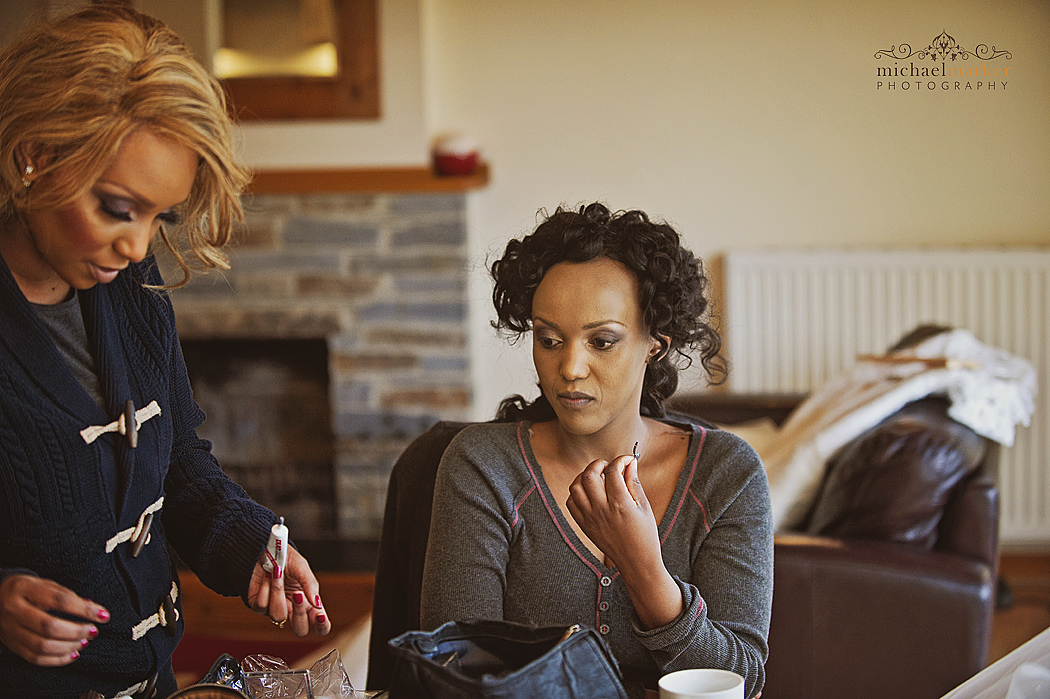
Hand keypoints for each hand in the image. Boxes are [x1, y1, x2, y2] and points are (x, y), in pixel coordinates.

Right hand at [0, 574, 108, 665]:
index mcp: (24, 589)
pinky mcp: (12, 644)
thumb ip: (67, 595)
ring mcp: (10, 629)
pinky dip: (57, 659)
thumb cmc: (27, 590)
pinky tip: (73, 653)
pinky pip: (35, 658)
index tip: (103, 615)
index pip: (59, 600)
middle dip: (76, 631)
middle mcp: (14, 610)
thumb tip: (93, 608)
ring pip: (41, 645)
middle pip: (48, 626)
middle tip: (93, 631)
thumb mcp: (45, 584)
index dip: (83, 609)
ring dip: (69, 646)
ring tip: (85, 641)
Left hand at [247, 547, 330, 636]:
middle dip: (299, 613)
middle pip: (299, 630)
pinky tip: (267, 577)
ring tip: (277, 573)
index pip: (319, 624)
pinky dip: (265, 587)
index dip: (322, 626)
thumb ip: (310, 585)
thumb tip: (317, 604)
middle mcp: (292, 609)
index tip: (320, 616)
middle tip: (298, 594)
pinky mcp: (258, 606)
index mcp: (308, 602)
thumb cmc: (285, 558)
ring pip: (278, 616)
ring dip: (278, 592)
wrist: (262, 549)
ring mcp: (275, 609)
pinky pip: (262, 606)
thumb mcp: (302, 567)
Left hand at [566, 453, 661, 572]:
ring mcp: (589, 517)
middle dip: (599, 463)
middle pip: (589, 475)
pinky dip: (577, 492)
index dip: (620, 460)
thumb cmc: (644, 535)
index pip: (613, 471)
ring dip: (584, 476)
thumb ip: (634, 482)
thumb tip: (630, 464)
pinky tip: (589, 492)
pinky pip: (571, 502)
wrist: (636, 561)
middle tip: (608, 466)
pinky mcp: (583, 525)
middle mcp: (601, 509)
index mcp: (620, 504)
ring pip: (575, 487)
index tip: (627, 460)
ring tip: (597, 477)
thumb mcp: (644, 507)